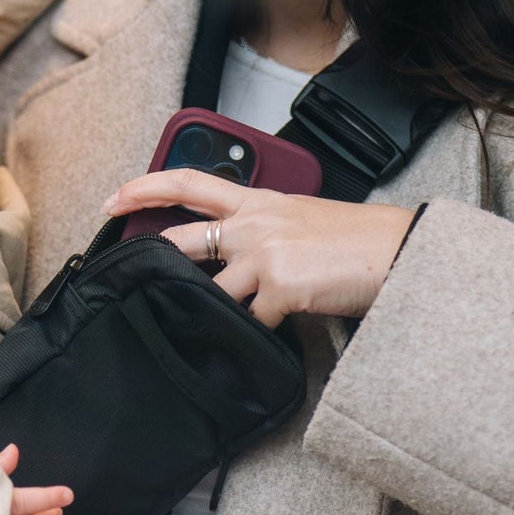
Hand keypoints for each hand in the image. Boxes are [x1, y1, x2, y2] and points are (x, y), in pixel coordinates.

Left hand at [105, 169, 415, 326]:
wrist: (397, 252)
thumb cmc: (357, 241)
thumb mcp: (301, 219)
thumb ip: (262, 231)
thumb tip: (234, 260)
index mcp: (259, 202)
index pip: (191, 183)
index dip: (146, 188)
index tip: (116, 198)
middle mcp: (254, 224)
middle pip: (182, 241)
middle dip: (158, 263)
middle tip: (139, 279)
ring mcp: (263, 256)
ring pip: (211, 293)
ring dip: (224, 310)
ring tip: (255, 313)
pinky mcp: (277, 289)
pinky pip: (250, 322)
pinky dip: (260, 331)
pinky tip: (284, 326)